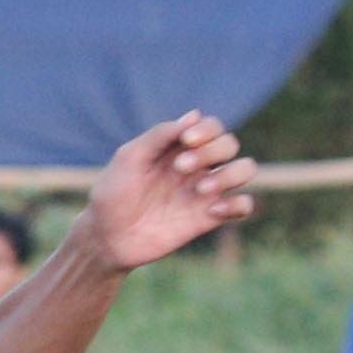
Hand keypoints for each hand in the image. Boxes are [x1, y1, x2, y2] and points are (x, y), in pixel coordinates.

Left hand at [85, 111, 257, 271]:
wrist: (107, 237)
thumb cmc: (114, 193)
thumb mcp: (130, 157)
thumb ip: (160, 135)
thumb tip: (194, 115)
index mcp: (178, 147)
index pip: (211, 127)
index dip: (207, 129)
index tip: (186, 141)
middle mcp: (196, 166)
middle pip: (229, 144)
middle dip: (212, 151)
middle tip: (179, 169)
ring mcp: (204, 191)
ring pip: (245, 169)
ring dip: (230, 174)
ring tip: (201, 189)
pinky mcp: (208, 218)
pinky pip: (243, 206)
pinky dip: (238, 204)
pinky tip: (212, 210)